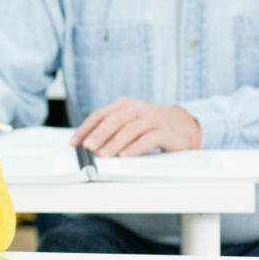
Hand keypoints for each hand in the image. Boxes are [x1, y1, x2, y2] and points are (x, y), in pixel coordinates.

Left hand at [70, 97, 201, 157]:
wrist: (183, 125)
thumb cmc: (150, 124)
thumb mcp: (129, 121)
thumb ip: (111, 129)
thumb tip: (87, 146)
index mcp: (124, 104)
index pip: (100, 115)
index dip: (86, 128)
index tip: (75, 142)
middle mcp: (137, 108)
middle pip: (114, 120)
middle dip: (98, 134)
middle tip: (88, 147)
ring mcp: (152, 119)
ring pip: (129, 129)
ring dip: (114, 143)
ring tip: (103, 155)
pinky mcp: (165, 131)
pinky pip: (148, 139)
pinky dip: (135, 147)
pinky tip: (125, 155)